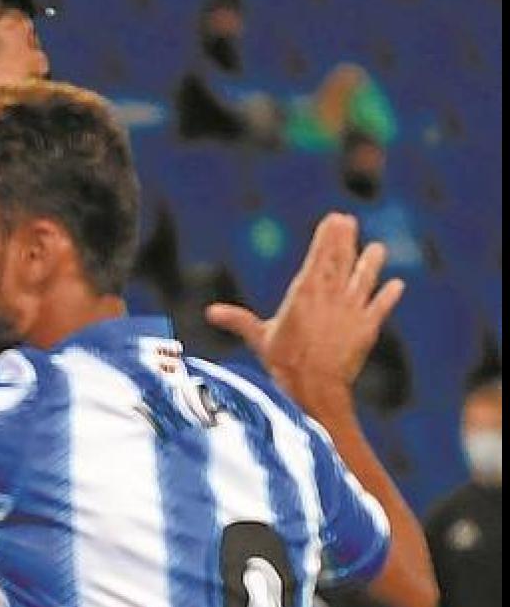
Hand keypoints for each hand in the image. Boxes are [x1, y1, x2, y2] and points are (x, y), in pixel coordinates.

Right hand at [205, 213, 404, 415]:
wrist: (315, 388)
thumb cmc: (284, 363)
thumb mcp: (259, 338)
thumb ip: (238, 320)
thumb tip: (210, 313)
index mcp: (304, 293)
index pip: (319, 257)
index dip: (327, 237)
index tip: (334, 218)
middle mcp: (330, 296)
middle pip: (340, 261)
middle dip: (345, 239)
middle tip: (349, 220)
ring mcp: (351, 311)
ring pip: (363, 279)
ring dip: (371, 262)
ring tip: (377, 248)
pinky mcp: (367, 328)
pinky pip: (380, 307)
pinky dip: (388, 296)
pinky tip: (396, 285)